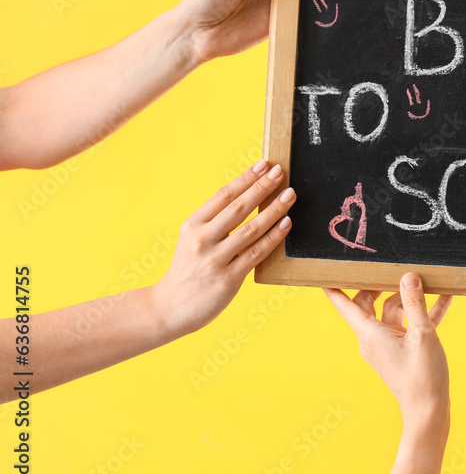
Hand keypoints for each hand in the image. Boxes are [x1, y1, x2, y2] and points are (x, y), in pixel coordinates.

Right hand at [151, 160, 294, 336]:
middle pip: (239, 207)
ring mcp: (215, 259)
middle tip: (282, 172)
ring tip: (290, 195)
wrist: (168, 308)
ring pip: (251, 229)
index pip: (223, 195)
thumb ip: (215, 223)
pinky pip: (256, 253)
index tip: (264, 164)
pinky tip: (286, 224)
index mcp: (193, 225)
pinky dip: (273, 237)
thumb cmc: (187, 271)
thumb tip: (247, 198)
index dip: (246, 178)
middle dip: (262, 187)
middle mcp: (202, 239)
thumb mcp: (192, 240)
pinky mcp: (228, 279)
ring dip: (274, 209)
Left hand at [325, 274, 451, 422]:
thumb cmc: (422, 376)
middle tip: (391, 266)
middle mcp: (374, 338)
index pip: (344, 304)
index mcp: (370, 334)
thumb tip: (408, 276)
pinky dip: (424, 312)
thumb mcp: (422, 334)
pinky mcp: (403, 349)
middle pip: (368, 303)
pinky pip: (410, 324)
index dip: (334, 287)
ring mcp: (388, 344)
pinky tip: (444, 298)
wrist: (429, 411)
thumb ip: (415, 303)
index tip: (326, 270)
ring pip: (392, 311)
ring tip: (427, 280)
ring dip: (409, 297)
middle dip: (380, 284)